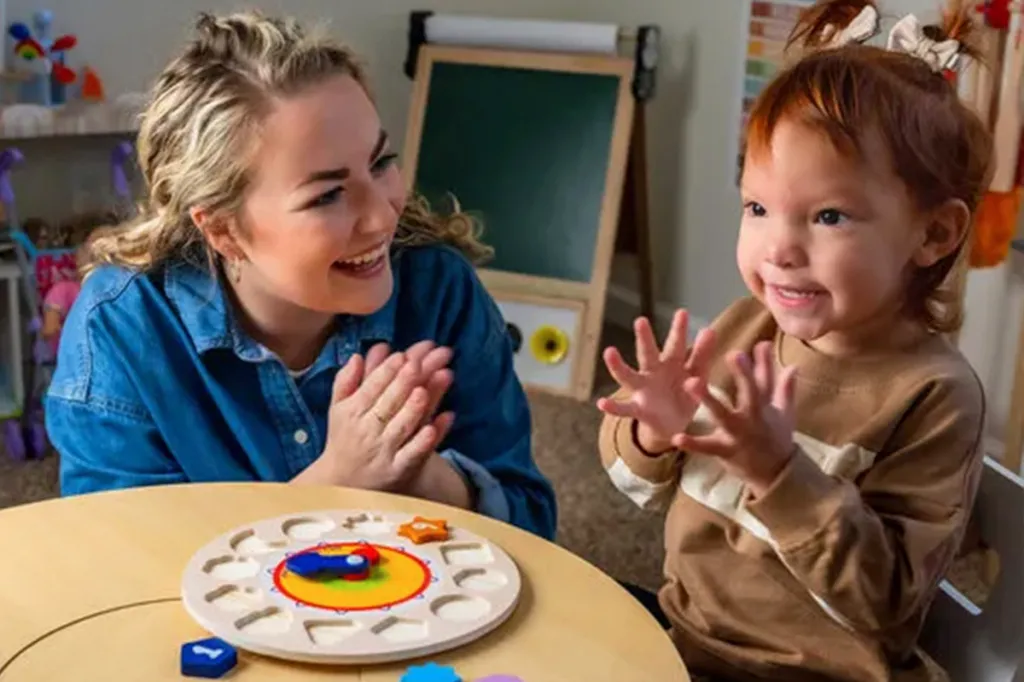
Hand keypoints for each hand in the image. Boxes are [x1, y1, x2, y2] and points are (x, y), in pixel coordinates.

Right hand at [319, 349, 453, 490]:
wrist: (341, 483)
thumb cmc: (344, 438)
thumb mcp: (338, 409)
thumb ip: (346, 382)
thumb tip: (357, 356)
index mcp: (352, 412)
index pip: (371, 388)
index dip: (386, 372)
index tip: (400, 356)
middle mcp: (367, 431)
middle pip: (388, 404)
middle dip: (402, 383)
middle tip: (416, 365)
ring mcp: (384, 452)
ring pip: (401, 427)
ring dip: (413, 409)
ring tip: (424, 391)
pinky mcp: (399, 470)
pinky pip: (413, 454)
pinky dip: (424, 441)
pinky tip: (435, 426)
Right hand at [595, 310, 715, 452]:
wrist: (674, 425)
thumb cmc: (684, 394)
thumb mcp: (697, 375)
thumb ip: (702, 355)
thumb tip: (710, 330)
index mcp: (671, 364)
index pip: (675, 345)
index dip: (679, 330)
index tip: (682, 312)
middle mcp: (653, 373)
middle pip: (648, 354)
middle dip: (644, 339)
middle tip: (641, 321)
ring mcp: (643, 390)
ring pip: (628, 376)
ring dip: (618, 365)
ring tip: (609, 352)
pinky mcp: (638, 410)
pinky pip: (624, 408)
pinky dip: (613, 406)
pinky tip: (602, 403)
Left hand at [674, 341, 796, 494]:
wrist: (776, 475)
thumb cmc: (777, 439)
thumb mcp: (785, 414)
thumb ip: (786, 389)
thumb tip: (793, 365)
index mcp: (764, 407)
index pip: (766, 380)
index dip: (763, 362)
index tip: (761, 344)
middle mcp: (753, 418)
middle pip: (750, 393)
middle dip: (743, 374)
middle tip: (734, 354)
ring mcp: (739, 435)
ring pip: (723, 414)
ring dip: (707, 398)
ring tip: (690, 382)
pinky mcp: (725, 451)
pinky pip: (706, 447)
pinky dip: (692, 443)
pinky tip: (677, 437)